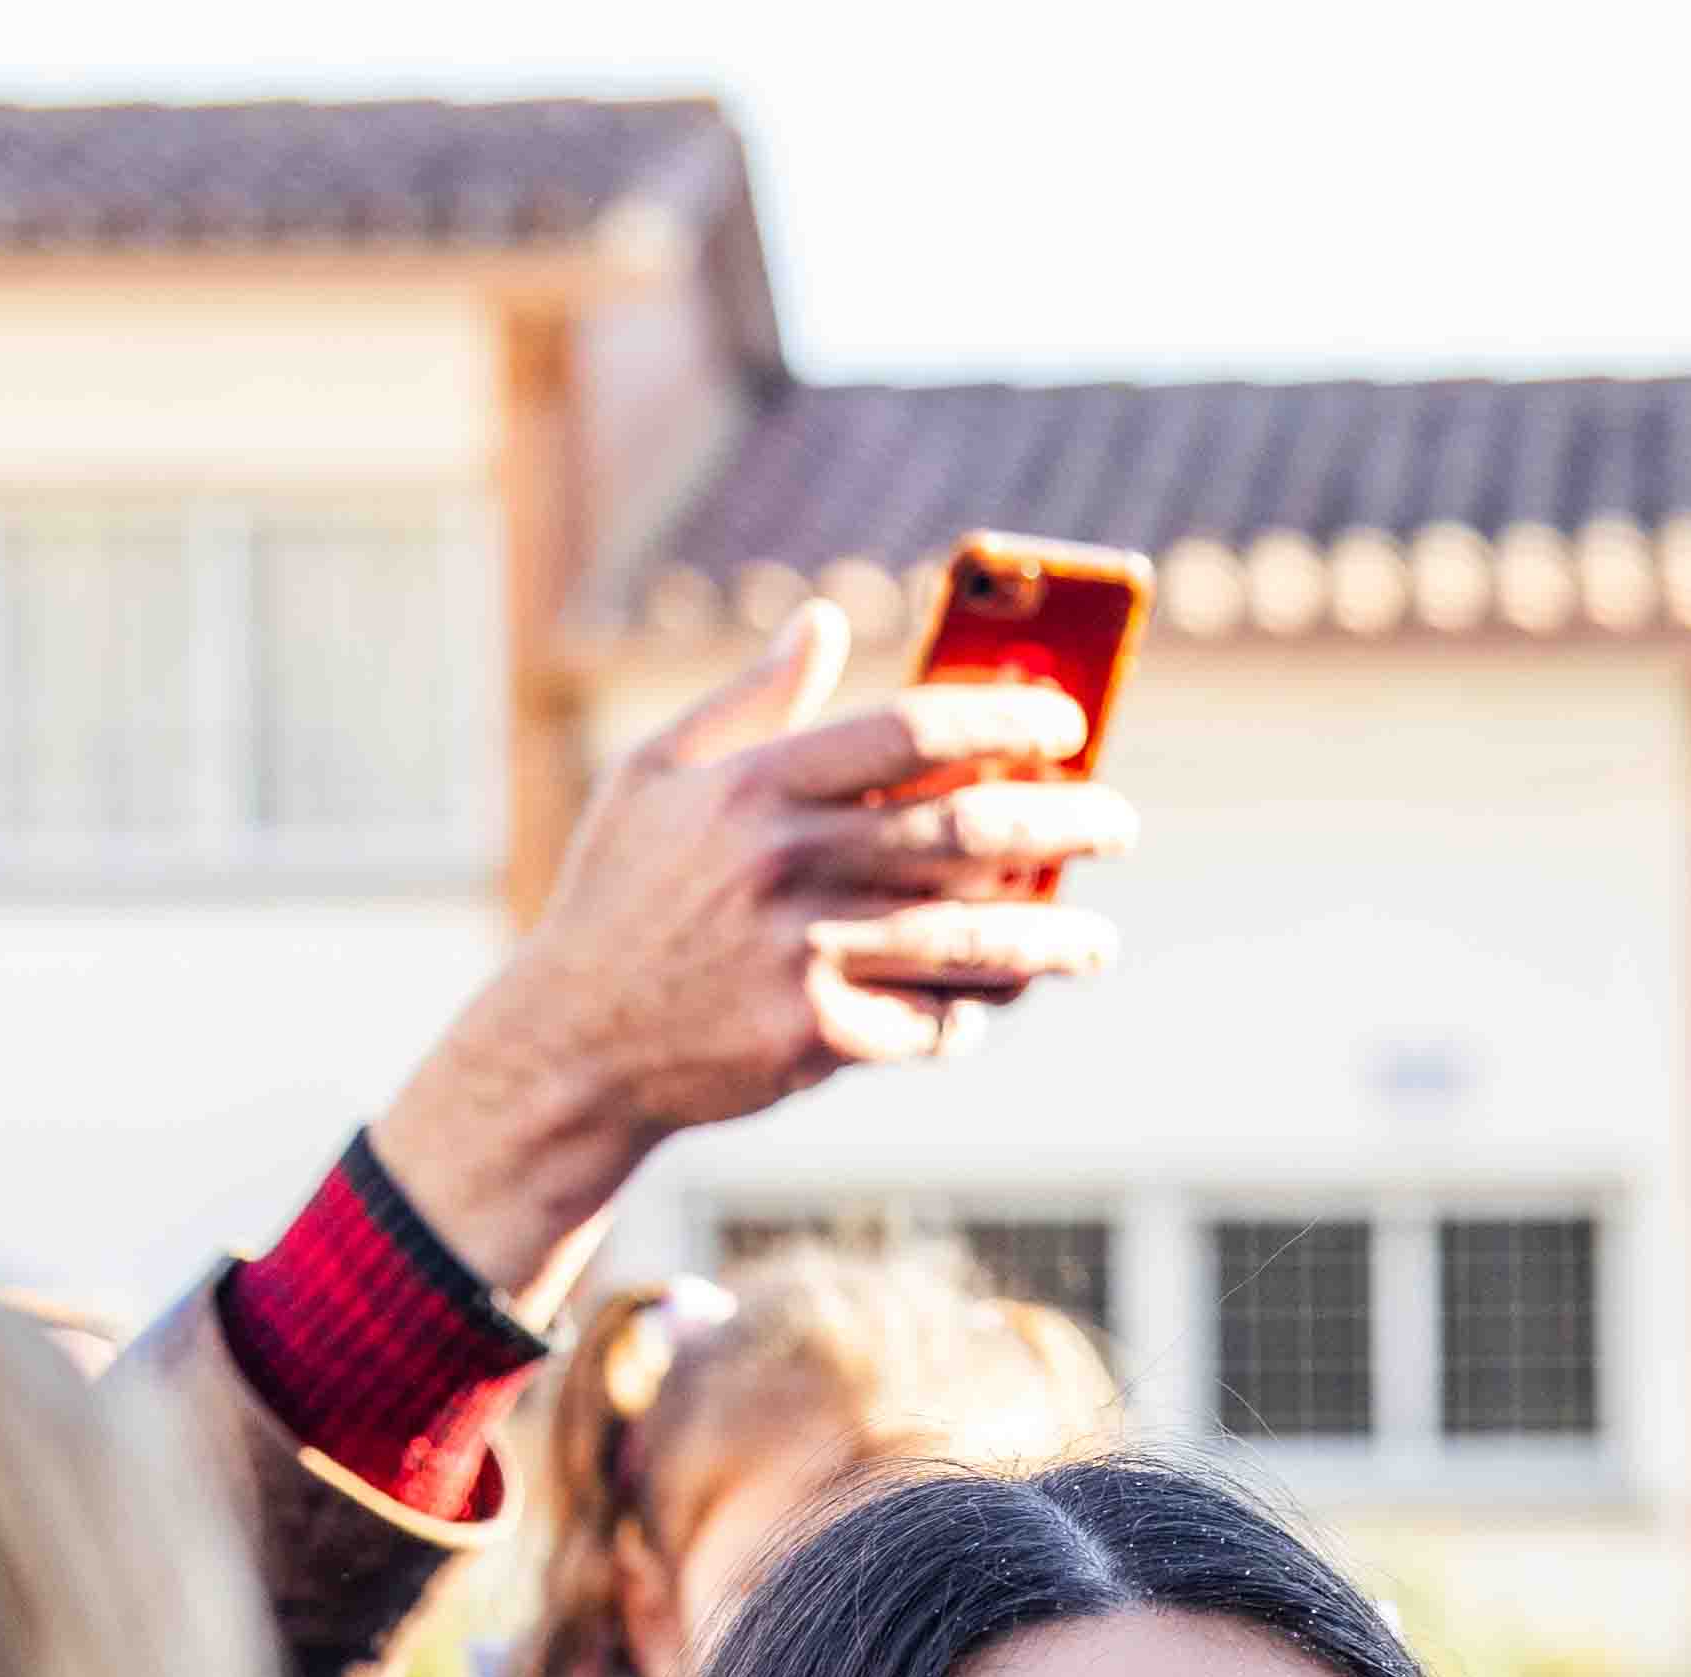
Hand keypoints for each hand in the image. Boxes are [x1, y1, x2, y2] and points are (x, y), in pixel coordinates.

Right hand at [360, 604, 1135, 1313]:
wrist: (573, 1042)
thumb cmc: (622, 894)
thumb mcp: (655, 776)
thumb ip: (751, 701)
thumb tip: (825, 620)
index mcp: (753, 786)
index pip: (912, 730)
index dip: (1007, 720)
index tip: (1066, 726)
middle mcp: (784, 863)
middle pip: (966, 830)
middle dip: (1064, 822)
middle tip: (1118, 823)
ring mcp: (802, 954)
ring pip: (970, 936)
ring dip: (1052, 938)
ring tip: (1095, 941)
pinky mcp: (814, 1036)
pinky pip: (931, 1020)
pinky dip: (974, 1012)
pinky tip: (1000, 999)